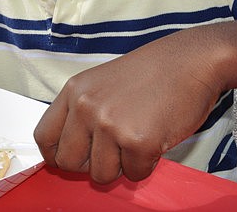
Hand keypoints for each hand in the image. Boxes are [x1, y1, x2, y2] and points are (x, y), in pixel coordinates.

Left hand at [34, 36, 220, 184]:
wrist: (192, 60)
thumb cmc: (154, 71)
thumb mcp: (103, 82)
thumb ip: (84, 110)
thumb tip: (72, 149)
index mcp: (74, 91)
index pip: (44, 137)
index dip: (58, 154)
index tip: (76, 156)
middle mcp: (86, 108)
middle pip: (68, 162)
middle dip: (91, 164)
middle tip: (114, 151)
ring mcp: (110, 125)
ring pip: (101, 174)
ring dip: (122, 165)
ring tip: (138, 137)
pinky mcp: (138, 142)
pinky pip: (134, 174)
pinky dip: (147, 164)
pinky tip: (156, 138)